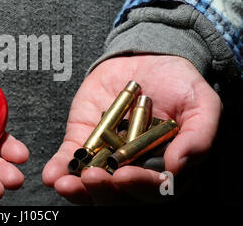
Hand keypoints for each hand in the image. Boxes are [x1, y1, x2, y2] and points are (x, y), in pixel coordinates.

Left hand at [42, 55, 220, 203]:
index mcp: (165, 168)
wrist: (147, 58)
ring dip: (77, 190)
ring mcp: (107, 157)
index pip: (154, 190)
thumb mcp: (201, 104)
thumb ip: (199, 136)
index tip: (126, 176)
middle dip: (105, 192)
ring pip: (91, 184)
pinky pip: (70, 159)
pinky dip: (60, 168)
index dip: (140, 187)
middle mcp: (135, 169)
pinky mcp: (84, 141)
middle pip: (120, 195)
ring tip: (65, 184)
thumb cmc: (180, 84)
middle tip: (93, 179)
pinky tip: (52, 174)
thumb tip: (178, 167)